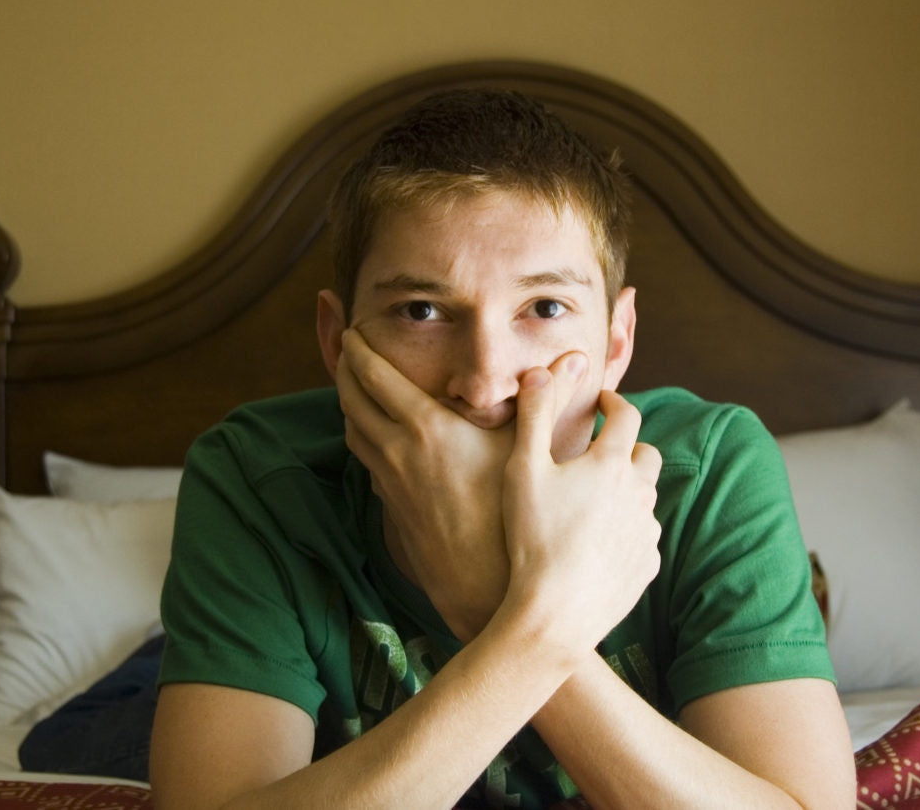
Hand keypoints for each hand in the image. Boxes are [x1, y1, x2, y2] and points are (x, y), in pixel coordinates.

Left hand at [336, 329, 588, 639]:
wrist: (484, 590)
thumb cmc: (513, 519)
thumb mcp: (532, 451)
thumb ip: (546, 399)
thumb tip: (574, 358)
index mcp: (425, 428)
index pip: (373, 376)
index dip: (359, 349)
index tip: (353, 329)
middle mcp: (397, 452)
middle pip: (351, 400)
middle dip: (345, 369)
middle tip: (346, 348)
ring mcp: (390, 483)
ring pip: (353, 432)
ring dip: (349, 404)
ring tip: (356, 385)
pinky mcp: (393, 508)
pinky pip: (366, 461)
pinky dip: (363, 437)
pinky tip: (379, 437)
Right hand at [501, 368, 662, 655]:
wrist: (554, 615)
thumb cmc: (532, 538)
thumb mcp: (523, 469)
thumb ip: (535, 413)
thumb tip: (543, 369)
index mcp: (610, 463)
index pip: (626, 415)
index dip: (614, 402)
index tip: (601, 401)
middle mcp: (639, 493)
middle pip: (647, 454)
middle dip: (627, 445)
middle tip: (600, 451)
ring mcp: (647, 532)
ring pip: (646, 497)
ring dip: (627, 489)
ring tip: (593, 500)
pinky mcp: (647, 566)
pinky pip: (643, 537)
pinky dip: (627, 530)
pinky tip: (598, 541)